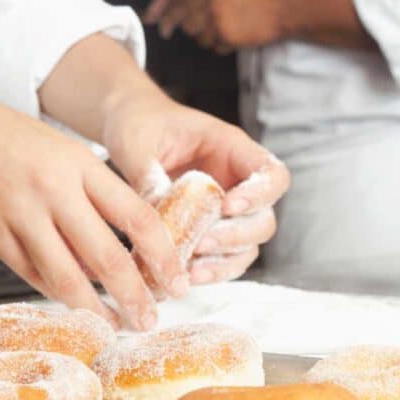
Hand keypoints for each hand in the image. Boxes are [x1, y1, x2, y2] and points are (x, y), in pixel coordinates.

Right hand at [0, 73, 186, 329]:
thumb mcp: (54, 148)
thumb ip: (86, 190)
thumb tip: (117, 241)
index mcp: (79, 162)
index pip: (137, 215)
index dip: (162, 254)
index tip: (177, 280)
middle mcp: (54, 189)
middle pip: (109, 255)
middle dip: (137, 295)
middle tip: (152, 319)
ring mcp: (20, 214)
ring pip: (69, 276)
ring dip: (97, 310)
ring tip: (115, 327)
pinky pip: (32, 274)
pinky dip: (56, 295)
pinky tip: (73, 308)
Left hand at [103, 90, 288, 285]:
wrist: (128, 131)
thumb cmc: (140, 125)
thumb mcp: (138, 143)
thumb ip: (149, 176)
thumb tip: (155, 214)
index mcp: (231, 149)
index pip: (272, 174)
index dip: (260, 194)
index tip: (226, 205)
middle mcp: (237, 182)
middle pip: (264, 219)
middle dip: (237, 236)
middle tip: (202, 242)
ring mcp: (226, 211)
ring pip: (247, 246)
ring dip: (224, 261)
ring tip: (190, 268)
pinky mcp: (208, 231)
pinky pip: (223, 259)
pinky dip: (210, 271)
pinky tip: (186, 275)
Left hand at [145, 0, 282, 50]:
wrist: (279, 9)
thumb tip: (172, 13)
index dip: (159, 5)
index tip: (149, 17)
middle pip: (178, 15)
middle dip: (169, 25)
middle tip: (165, 33)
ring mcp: (214, 14)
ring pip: (195, 34)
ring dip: (205, 37)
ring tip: (222, 30)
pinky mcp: (222, 31)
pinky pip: (213, 46)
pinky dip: (221, 46)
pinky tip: (234, 38)